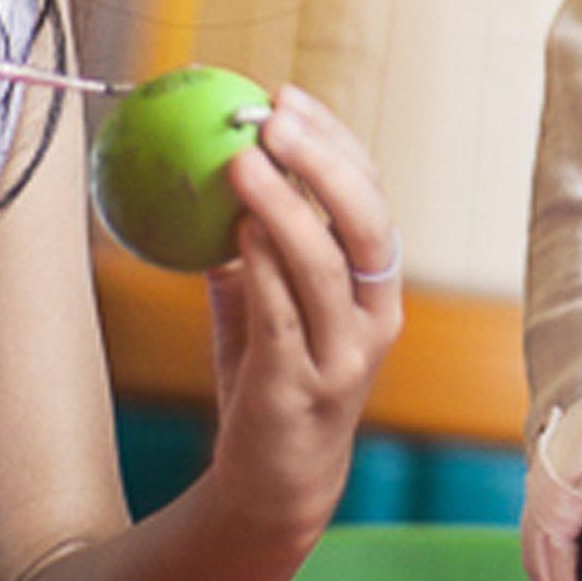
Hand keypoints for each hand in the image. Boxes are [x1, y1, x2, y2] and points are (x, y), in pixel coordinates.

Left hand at [201, 86, 402, 541]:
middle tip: (273, 118)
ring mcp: (346, 353)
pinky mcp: (305, 386)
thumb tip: (205, 167)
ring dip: (286, 205)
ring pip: (327, 264)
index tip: (284, 96)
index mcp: (376, 284)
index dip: (333, 139)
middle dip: (324, 160)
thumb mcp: (265, 300)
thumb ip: (251, 243)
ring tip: (243, 163)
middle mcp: (376, 314)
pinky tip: (235, 231)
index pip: (368, 193)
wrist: (272, 484)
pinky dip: (264, 268)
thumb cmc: (269, 377)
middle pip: (366, 221)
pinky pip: (285, 315)